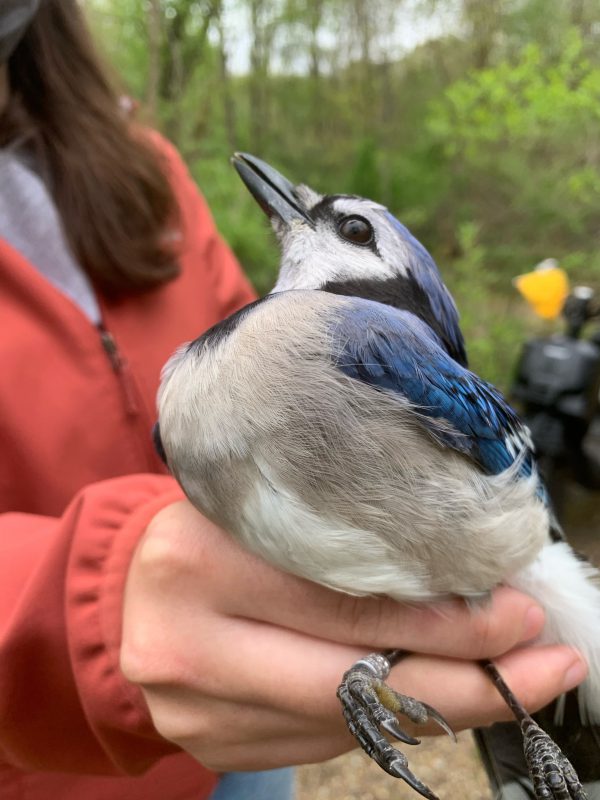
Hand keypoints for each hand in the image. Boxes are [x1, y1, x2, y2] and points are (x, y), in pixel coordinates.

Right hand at [120, 499, 586, 771]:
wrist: (116, 598)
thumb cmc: (200, 537)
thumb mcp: (252, 510)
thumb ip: (334, 535)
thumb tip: (453, 567)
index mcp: (200, 559)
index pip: (342, 600)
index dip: (441, 615)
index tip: (518, 612)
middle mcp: (192, 643)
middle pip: (355, 681)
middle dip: (467, 680)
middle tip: (542, 662)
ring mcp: (198, 711)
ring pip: (350, 722)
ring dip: (440, 704)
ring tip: (507, 679)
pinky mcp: (213, 747)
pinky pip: (324, 741)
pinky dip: (388, 719)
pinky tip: (432, 695)